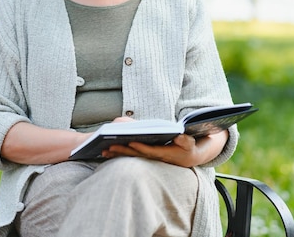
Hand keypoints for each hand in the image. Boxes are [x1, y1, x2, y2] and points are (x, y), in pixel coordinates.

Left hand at [102, 130, 228, 167]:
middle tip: (108, 147)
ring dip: (117, 154)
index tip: (130, 143)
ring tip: (103, 150)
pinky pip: (130, 155)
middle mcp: (154, 158)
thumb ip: (185, 140)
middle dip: (122, 151)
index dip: (140, 148)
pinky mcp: (145, 156)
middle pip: (136, 155)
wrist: (189, 157)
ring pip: (131, 157)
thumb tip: (180, 135)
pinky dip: (119, 153)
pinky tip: (108, 151)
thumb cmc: (188, 147)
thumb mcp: (190, 143)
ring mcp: (149, 158)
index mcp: (164, 154)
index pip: (150, 151)